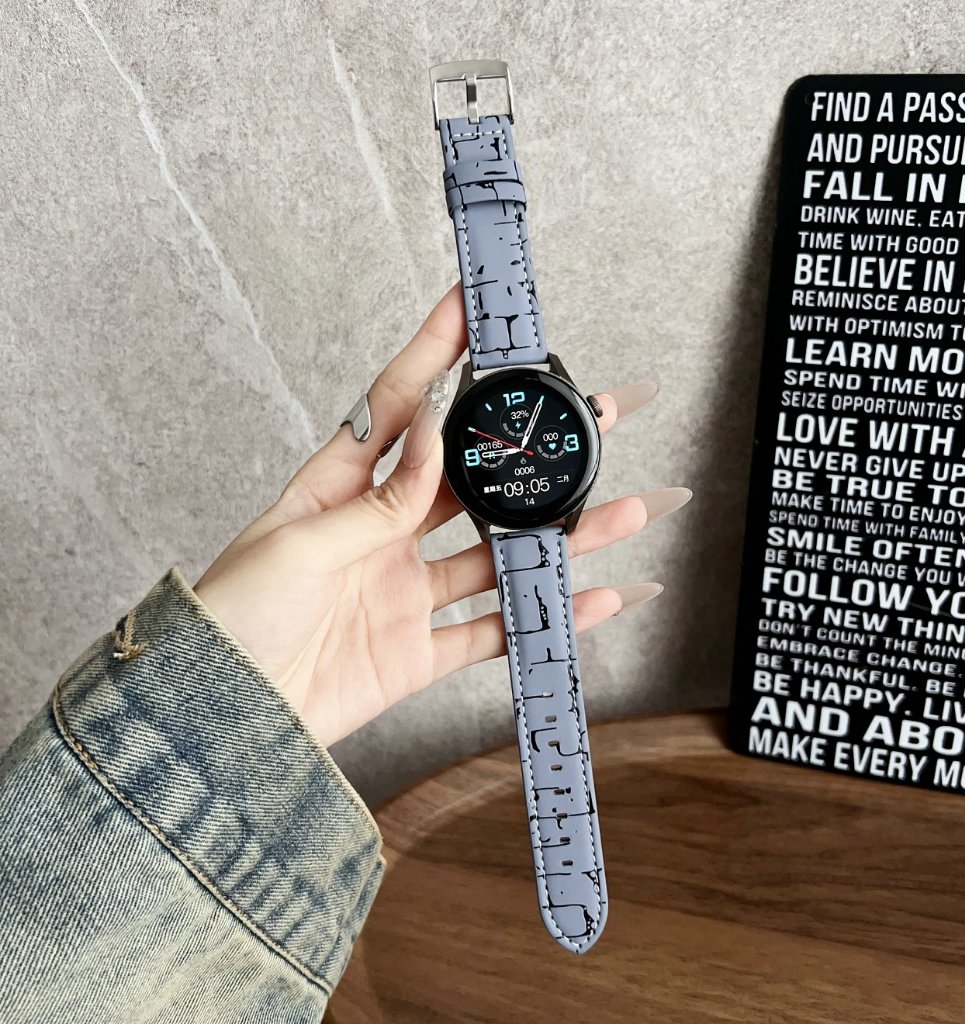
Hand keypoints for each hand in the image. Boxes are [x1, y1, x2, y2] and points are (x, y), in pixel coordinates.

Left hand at [193, 287, 690, 747]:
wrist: (222, 719)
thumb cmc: (234, 620)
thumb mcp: (299, 546)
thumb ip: (377, 502)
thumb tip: (434, 435)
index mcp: (339, 491)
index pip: (397, 407)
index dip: (434, 353)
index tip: (471, 308)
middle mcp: (381, 534)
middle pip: (472, 480)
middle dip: (532, 449)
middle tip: (591, 421)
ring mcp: (404, 591)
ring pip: (498, 554)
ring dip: (561, 535)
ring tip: (625, 509)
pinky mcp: (418, 650)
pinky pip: (493, 629)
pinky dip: (543, 616)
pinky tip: (591, 596)